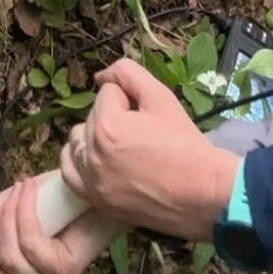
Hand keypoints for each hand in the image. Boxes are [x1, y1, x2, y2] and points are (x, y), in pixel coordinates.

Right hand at [0, 172, 126, 273]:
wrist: (94, 186)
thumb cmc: (56, 198)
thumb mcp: (7, 205)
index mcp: (17, 270)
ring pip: (10, 258)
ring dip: (9, 217)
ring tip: (21, 190)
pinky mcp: (63, 270)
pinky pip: (29, 245)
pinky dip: (24, 214)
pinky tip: (29, 191)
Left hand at [60, 59, 239, 242]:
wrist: (202, 193)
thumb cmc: (184, 143)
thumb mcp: (161, 97)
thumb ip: (128, 73)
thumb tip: (101, 76)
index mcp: (108, 126)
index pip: (107, 92)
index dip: (129, 99)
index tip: (148, 115)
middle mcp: (93, 153)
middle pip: (91, 116)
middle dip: (113, 116)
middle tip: (140, 131)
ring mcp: (91, 181)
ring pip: (78, 141)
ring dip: (94, 136)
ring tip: (121, 145)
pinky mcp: (95, 200)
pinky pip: (69, 173)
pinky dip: (79, 161)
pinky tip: (95, 159)